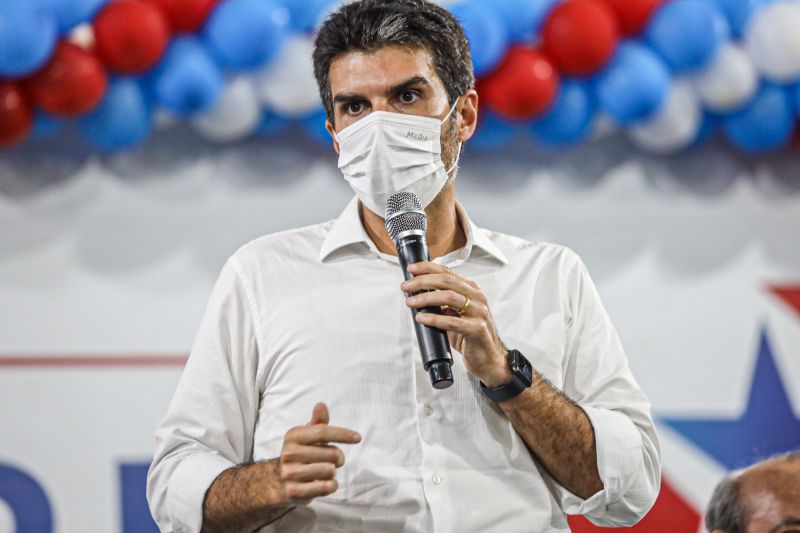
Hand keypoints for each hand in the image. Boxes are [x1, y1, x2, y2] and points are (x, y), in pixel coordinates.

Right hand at [278, 403, 360, 504]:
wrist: (279, 481)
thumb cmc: (302, 453)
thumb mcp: (308, 436)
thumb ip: (318, 422)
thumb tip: (321, 405)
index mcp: (293, 436)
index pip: (323, 432)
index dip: (343, 434)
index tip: (358, 438)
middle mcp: (289, 453)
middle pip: (331, 453)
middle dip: (339, 457)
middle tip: (334, 460)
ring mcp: (290, 473)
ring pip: (329, 471)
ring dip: (333, 472)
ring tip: (325, 471)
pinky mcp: (294, 491)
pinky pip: (325, 487)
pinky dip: (331, 486)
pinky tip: (326, 483)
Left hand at [402, 262, 511, 387]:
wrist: (489, 359)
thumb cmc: (470, 336)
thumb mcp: (454, 315)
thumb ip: (440, 303)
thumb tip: (415, 293)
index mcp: (471, 290)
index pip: (448, 272)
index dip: (428, 268)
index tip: (411, 269)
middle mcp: (477, 297)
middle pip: (447, 280)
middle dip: (423, 281)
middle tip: (406, 286)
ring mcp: (479, 312)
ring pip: (450, 297)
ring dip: (426, 297)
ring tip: (410, 302)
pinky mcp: (478, 329)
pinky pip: (452, 321)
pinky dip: (434, 319)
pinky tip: (422, 318)